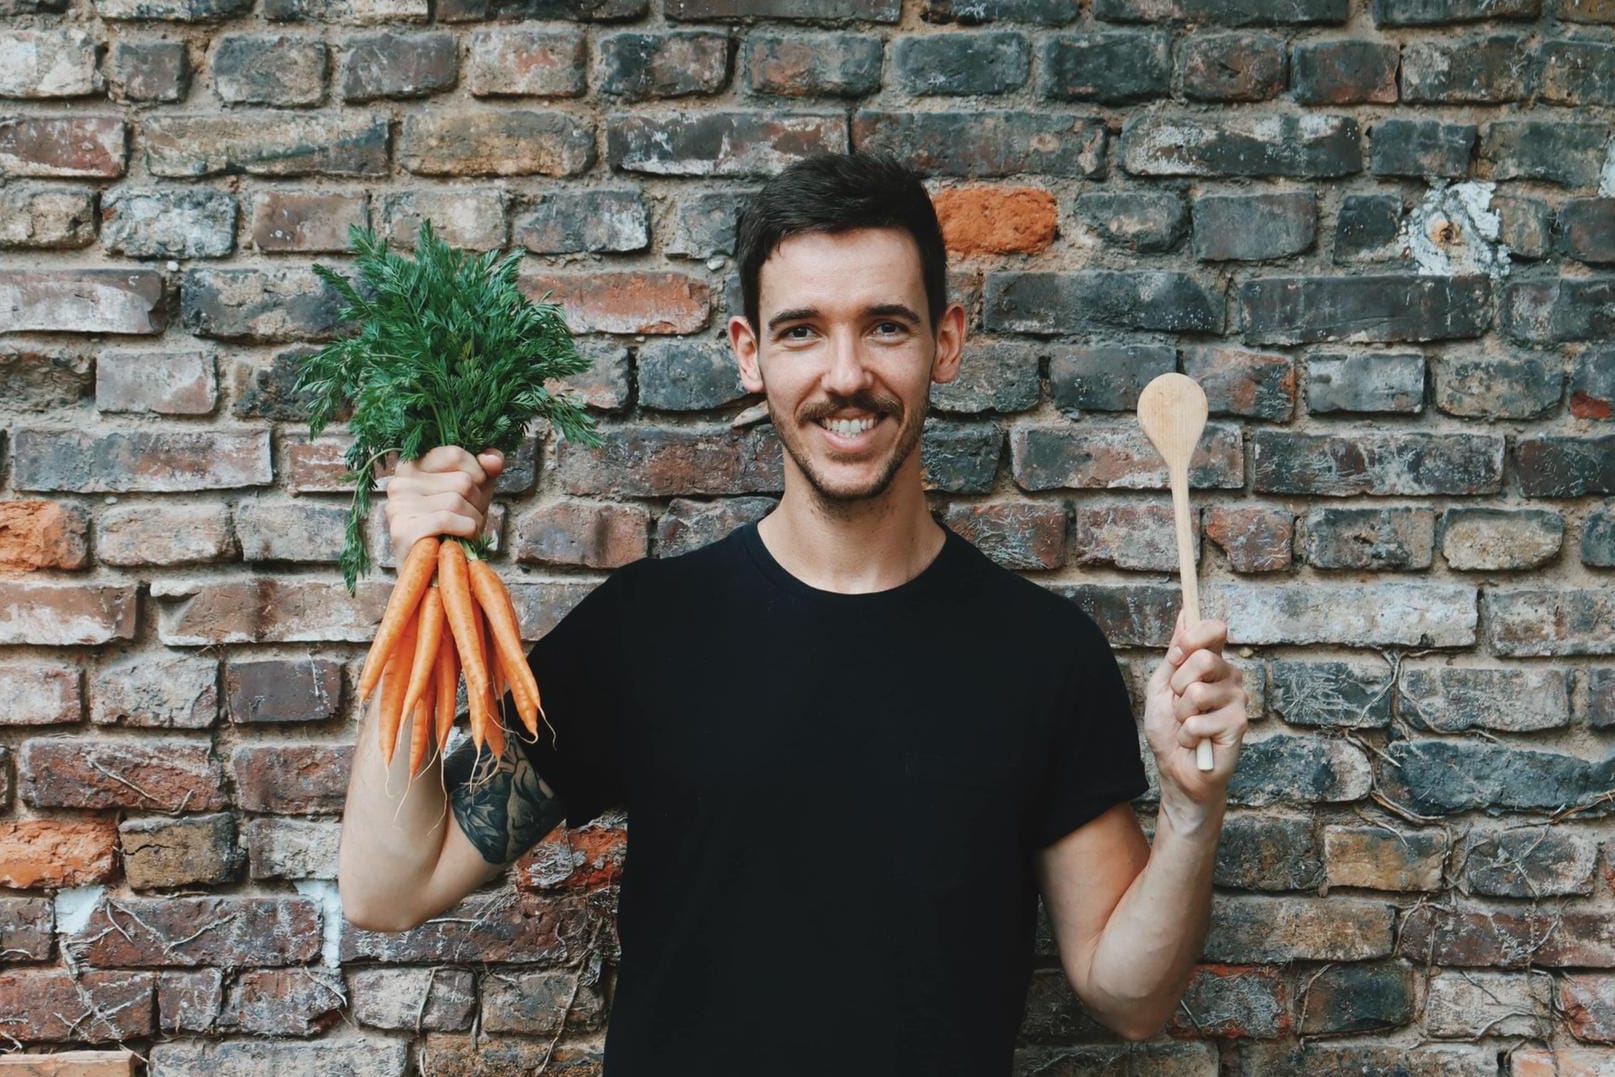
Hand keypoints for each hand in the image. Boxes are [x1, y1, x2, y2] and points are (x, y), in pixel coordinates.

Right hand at [383, 446, 504, 564]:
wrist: (436, 572)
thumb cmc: (455, 527)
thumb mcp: (475, 492)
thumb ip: (486, 470)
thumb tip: (493, 460)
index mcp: (413, 465)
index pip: (455, 453)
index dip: (478, 473)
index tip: (475, 492)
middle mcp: (399, 481)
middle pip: (462, 480)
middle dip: (477, 503)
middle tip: (468, 519)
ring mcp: (398, 505)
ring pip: (457, 500)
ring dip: (473, 520)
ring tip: (462, 532)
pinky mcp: (401, 529)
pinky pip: (447, 519)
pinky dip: (464, 532)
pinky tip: (458, 541)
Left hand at [1141, 613, 1247, 820]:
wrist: (1177, 769)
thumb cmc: (1170, 729)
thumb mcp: (1163, 686)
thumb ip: (1175, 654)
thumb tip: (1185, 613)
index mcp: (1212, 663)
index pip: (1214, 630)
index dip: (1192, 639)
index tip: (1176, 657)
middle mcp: (1230, 677)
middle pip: (1204, 658)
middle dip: (1179, 684)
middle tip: (1179, 703)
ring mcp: (1237, 700)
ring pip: (1198, 692)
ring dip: (1181, 714)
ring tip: (1187, 726)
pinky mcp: (1238, 724)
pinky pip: (1199, 721)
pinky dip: (1187, 735)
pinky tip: (1196, 742)